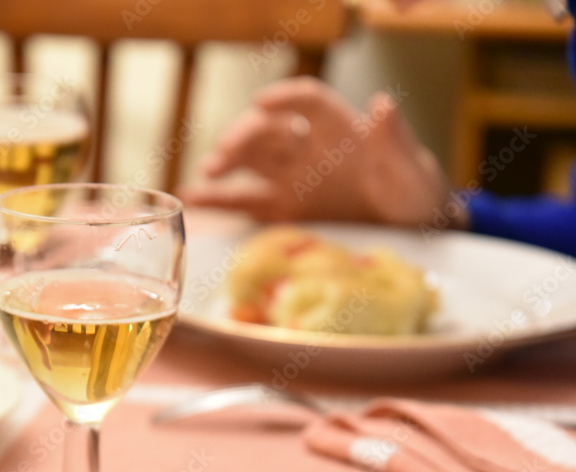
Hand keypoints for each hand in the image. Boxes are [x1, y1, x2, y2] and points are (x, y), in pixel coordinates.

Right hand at [179, 77, 451, 226]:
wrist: (411, 234)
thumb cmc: (416, 195)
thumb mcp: (412, 170)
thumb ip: (395, 141)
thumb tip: (381, 104)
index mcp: (340, 131)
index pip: (306, 103)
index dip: (283, 99)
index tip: (261, 104)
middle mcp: (309, 150)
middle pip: (267, 131)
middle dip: (242, 138)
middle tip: (223, 156)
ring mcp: (292, 180)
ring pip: (249, 163)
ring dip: (224, 163)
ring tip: (204, 177)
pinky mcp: (283, 211)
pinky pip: (245, 202)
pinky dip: (219, 200)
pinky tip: (192, 200)